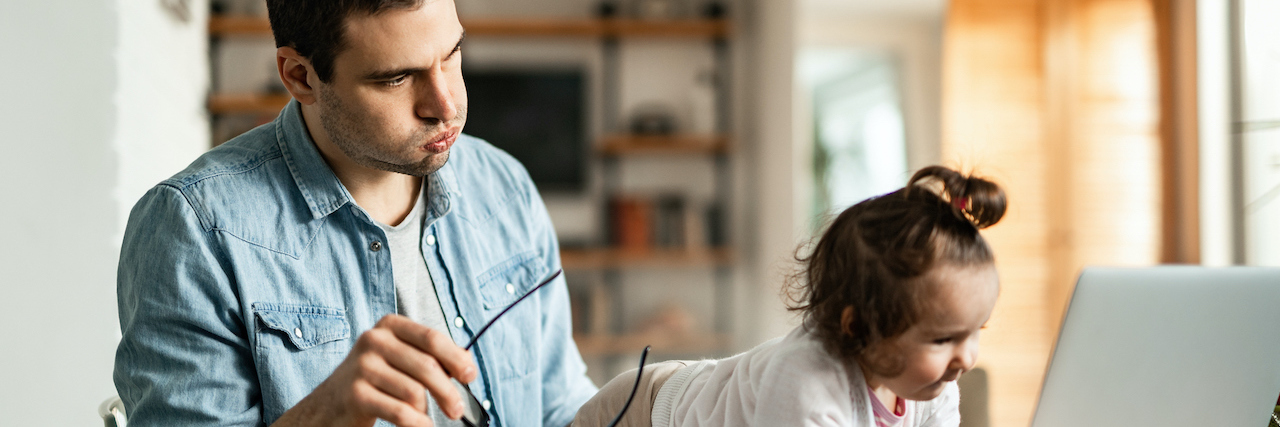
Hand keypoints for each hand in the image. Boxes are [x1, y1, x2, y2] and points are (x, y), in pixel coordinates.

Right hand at [272, 314, 478, 426]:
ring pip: (414, 391)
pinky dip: (417, 423)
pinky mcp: (356, 394)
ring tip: (425, 417)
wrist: (329, 404)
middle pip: (427, 366)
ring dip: (426, 410)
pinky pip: (399, 411)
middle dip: (448, 391)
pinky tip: (422, 426)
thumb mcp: (398, 358)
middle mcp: (374, 340)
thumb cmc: (374, 380)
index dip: (456, 358)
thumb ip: (428, 356)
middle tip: (457, 410)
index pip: (432, 338)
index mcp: (389, 326)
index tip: (470, 376)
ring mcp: (362, 366)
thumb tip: (467, 365)